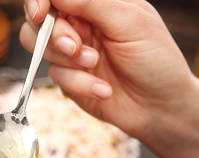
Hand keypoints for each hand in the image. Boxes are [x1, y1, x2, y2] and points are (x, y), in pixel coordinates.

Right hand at [20, 0, 194, 139]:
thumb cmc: (155, 59)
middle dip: (53, 34)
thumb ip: (91, 2)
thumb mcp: (130, 21)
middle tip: (76, 47)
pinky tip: (103, 89)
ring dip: (67, 60)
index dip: (39, 1)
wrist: (159, 106)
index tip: (41, 13)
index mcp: (95, 3)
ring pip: (41, 48)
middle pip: (40, 20)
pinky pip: (56, 76)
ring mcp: (73, 54)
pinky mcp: (71, 80)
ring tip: (95, 64)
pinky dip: (79, 83)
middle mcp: (80, 25)